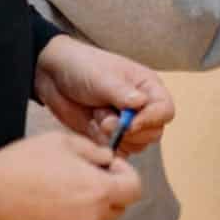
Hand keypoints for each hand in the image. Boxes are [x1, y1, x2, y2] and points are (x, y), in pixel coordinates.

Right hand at [0, 131, 142, 219]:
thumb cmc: (24, 163)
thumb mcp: (64, 142)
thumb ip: (95, 152)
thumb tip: (107, 161)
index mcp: (99, 192)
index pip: (135, 189)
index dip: (125, 175)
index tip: (109, 167)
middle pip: (118, 209)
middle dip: (109, 192)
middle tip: (85, 177)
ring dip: (90, 210)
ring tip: (64, 192)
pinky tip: (48, 208)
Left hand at [34, 36, 174, 154]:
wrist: (53, 75)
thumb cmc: (82, 67)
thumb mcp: (102, 77)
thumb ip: (121, 93)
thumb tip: (140, 103)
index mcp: (147, 87)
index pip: (165, 110)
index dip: (151, 119)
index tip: (130, 123)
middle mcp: (142, 107)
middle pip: (154, 133)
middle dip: (130, 132)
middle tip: (106, 122)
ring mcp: (126, 123)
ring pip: (136, 145)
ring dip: (116, 138)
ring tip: (97, 119)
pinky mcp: (110, 136)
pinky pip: (117, 151)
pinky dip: (104, 146)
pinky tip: (92, 128)